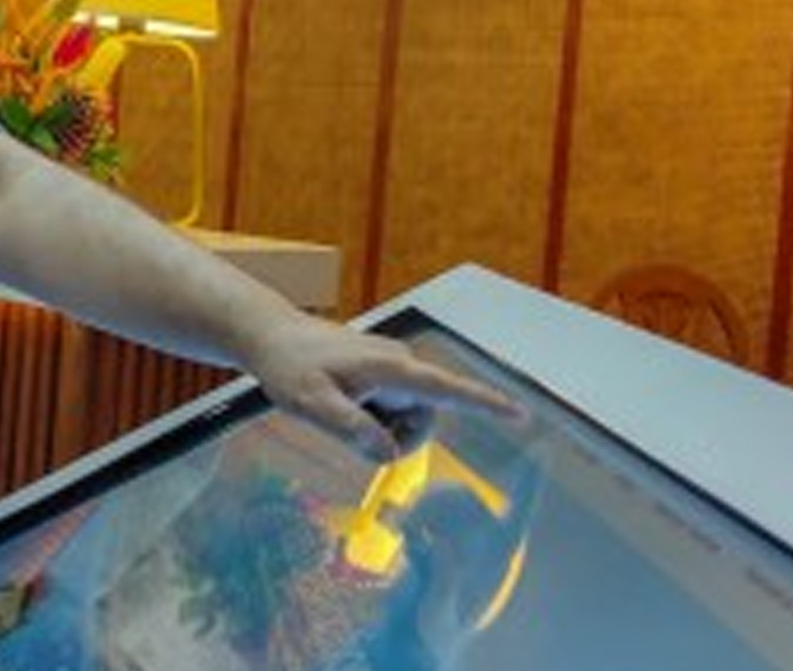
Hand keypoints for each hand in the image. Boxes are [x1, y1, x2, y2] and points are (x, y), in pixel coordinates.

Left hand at [240, 315, 521, 462]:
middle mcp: (400, 365)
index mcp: (391, 368)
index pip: (448, 390)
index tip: (520, 414)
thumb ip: (350, 429)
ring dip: (384, 431)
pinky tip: (345, 405)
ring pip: (409, 419)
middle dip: (399, 440)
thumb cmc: (290, 366)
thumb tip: (388, 454)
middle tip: (354, 435)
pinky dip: (375, 421)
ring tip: (343, 412)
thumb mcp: (311, 403)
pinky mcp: (384, 373)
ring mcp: (393, 368)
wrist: (272, 337)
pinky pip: (394, 410)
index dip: (485, 404)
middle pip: (425, 421)